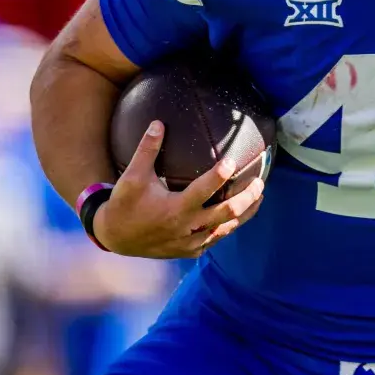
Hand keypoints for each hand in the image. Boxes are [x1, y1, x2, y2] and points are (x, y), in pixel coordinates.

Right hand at [93, 121, 265, 257]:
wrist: (114, 239)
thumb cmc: (124, 205)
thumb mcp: (132, 177)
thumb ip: (147, 150)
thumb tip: (158, 123)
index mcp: (175, 208)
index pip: (204, 190)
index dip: (220, 176)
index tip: (232, 161)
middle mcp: (187, 227)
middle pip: (227, 212)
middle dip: (247, 197)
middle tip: (260, 182)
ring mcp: (191, 243)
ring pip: (227, 228)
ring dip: (245, 213)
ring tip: (259, 197)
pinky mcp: (190, 251)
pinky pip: (215, 239)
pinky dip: (228, 226)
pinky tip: (238, 215)